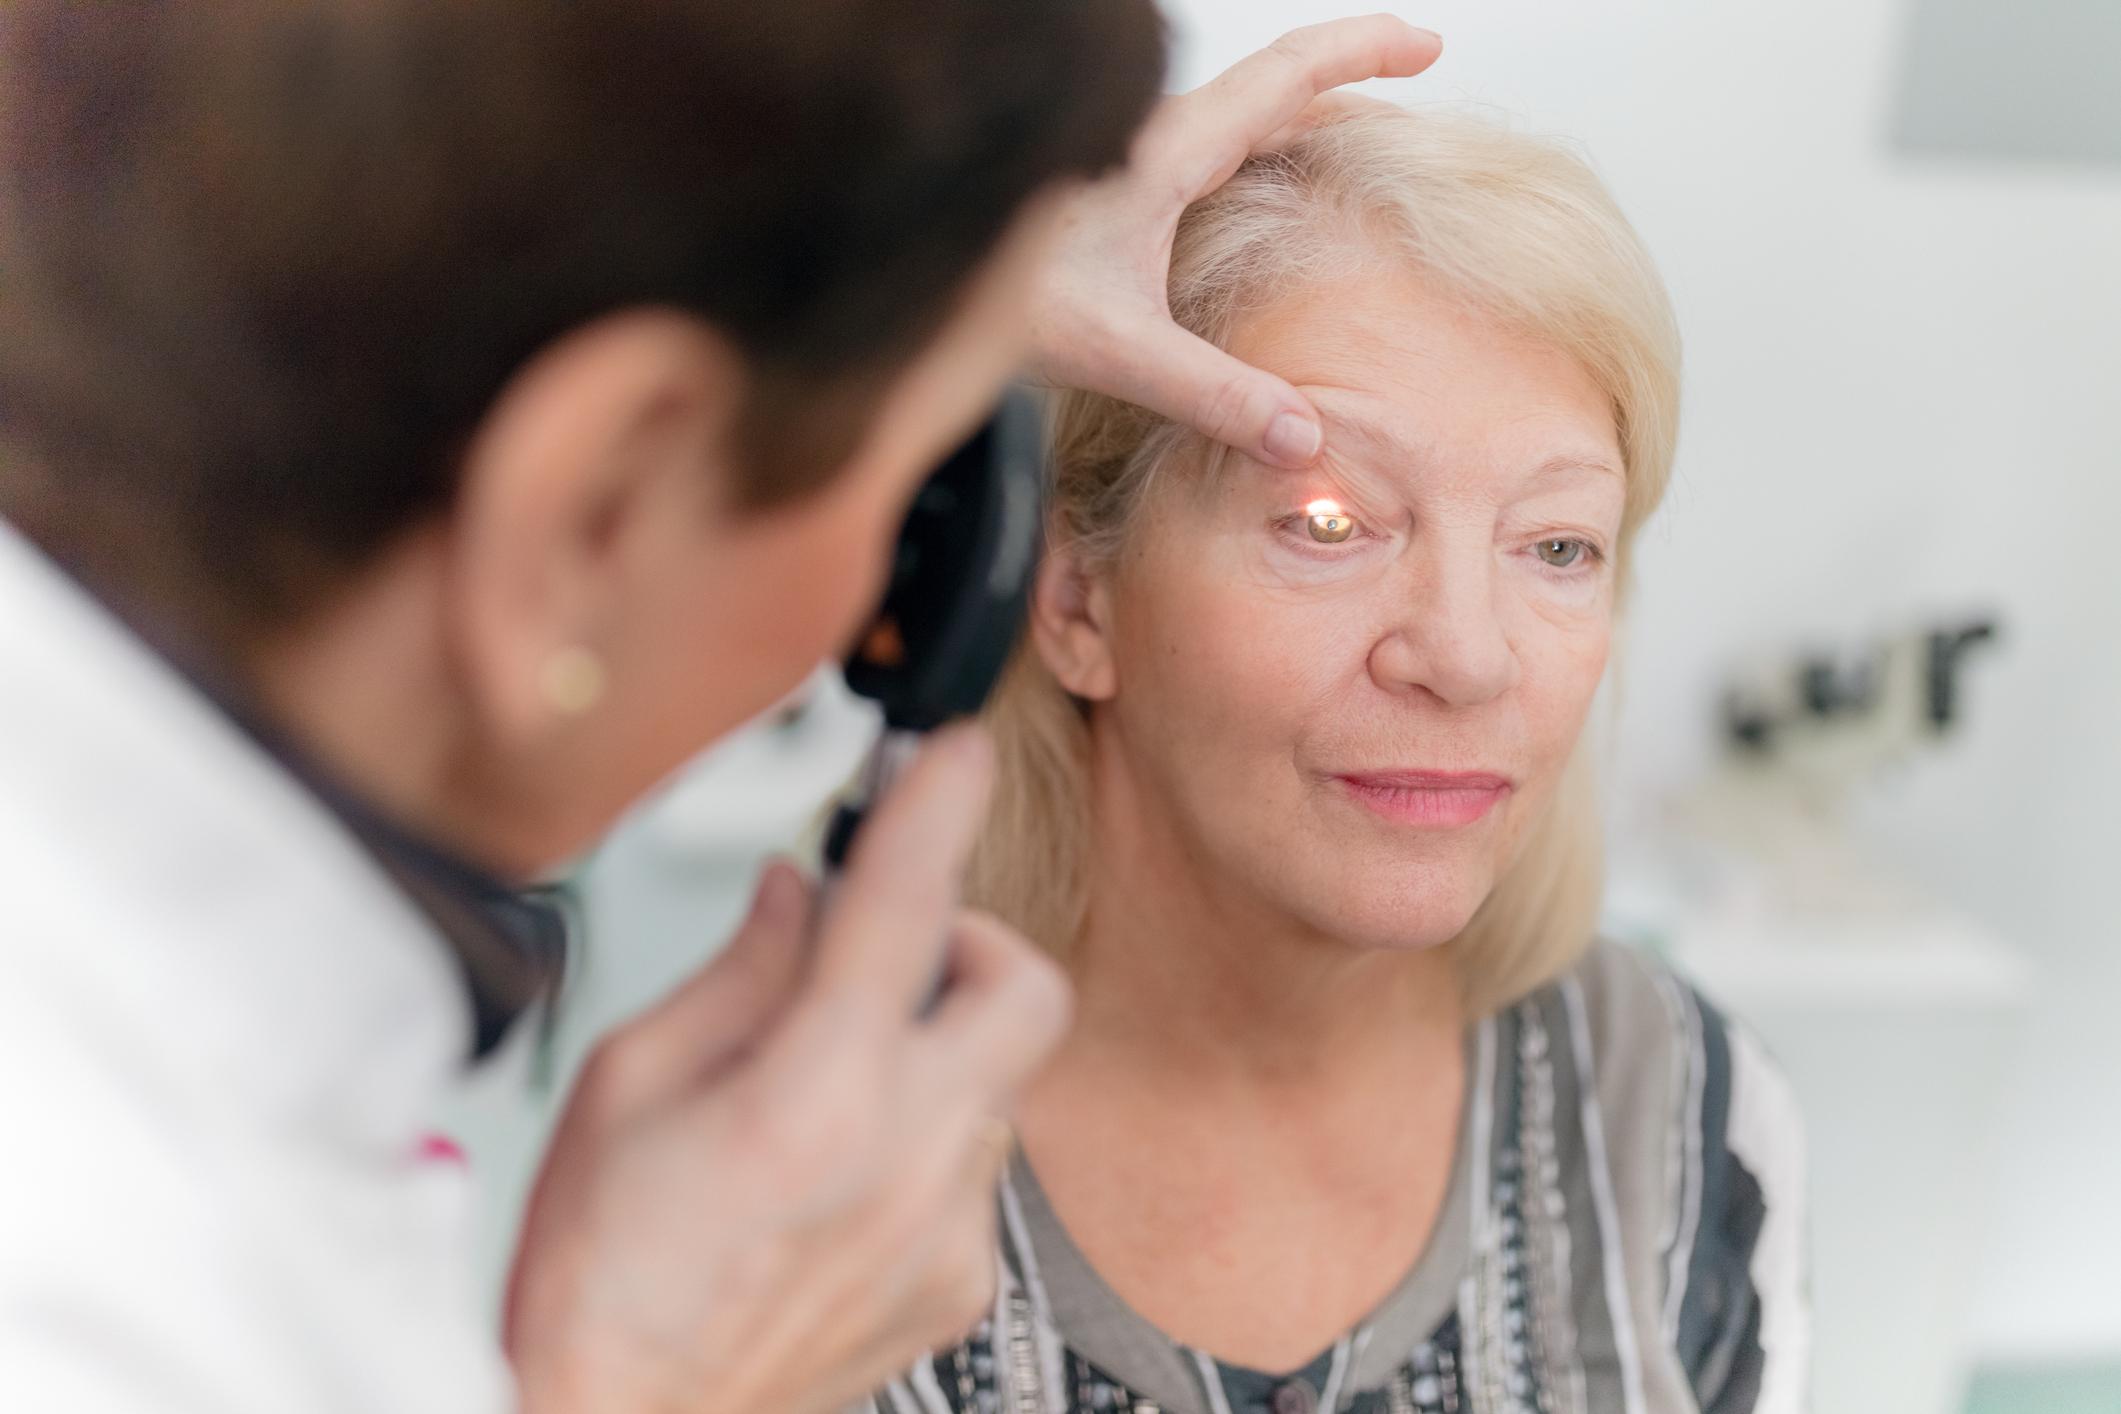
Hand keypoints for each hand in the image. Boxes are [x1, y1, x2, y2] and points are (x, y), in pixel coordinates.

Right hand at [504, 725, 1068, 1413]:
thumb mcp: (623, 1088)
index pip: (903, 909)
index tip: (950, 754)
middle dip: (969, 939)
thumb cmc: (595, 1285)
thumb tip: (797, 898)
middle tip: (889, 947)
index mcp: (813, 1101)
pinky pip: (977, 1166)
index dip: (932, 806)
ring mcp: (946, 1231)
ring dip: (934, 1045)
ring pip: (1000, 1077)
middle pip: (1026, 987)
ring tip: (828, 1083)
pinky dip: (925, 1137)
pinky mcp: (959, 1284)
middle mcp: (906, 1165)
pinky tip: (840, 1173)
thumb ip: (734, 975)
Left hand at [1027, 14, 1442, 468]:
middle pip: (1270, 83)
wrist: (905, 262)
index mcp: (1169, 147)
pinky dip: (1252, 151)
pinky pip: (1200, 146)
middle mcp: (1150, 137)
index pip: (1288, 72)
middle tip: (1409, 89)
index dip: (1363, 50)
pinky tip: (1256, 198)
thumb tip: (1304, 439)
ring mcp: (1127, 155)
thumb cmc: (996, 292)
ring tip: (1351, 142)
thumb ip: (1215, 394)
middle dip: (1346, 80)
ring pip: (1231, 113)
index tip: (1427, 44)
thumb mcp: (1120, 348)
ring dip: (1296, 116)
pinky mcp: (1106, 186)